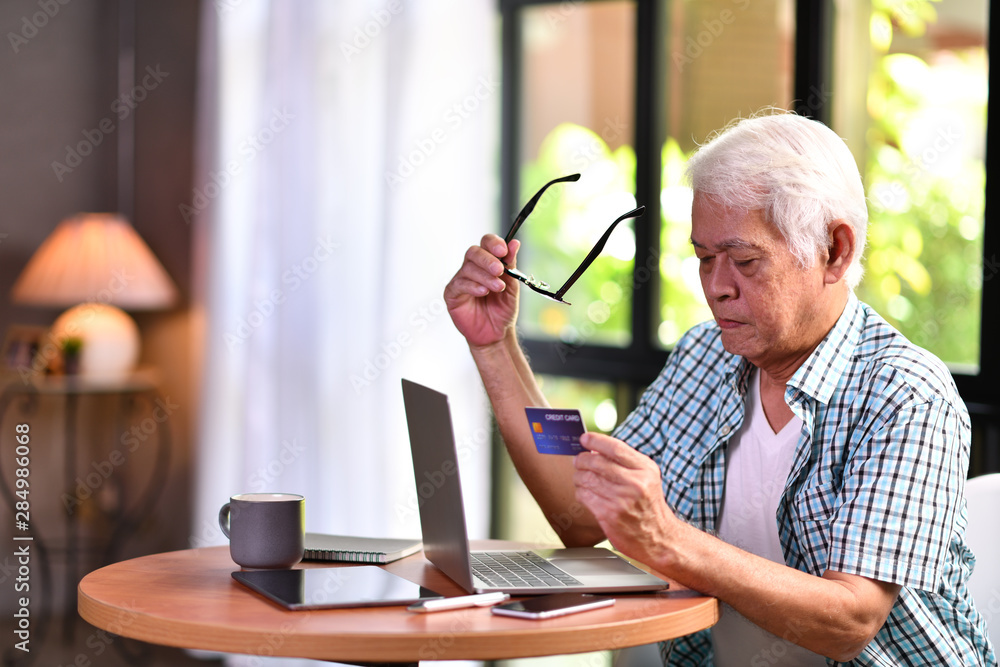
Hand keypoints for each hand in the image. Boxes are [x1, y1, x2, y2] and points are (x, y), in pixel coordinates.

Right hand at [444, 234, 520, 347]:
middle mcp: (472, 268)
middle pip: (474, 252)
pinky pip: (459, 284)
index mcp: (487, 263)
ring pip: (468, 268)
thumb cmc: (502, 310)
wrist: (496, 334)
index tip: (504, 250)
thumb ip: (511, 265)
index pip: (486, 243)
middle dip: (488, 259)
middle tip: (499, 270)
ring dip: (484, 276)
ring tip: (497, 287)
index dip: (493, 243)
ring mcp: (460, 280)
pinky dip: (472, 286)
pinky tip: (483, 292)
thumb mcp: (512, 287)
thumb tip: (515, 243)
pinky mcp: (452, 294)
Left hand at [572, 432, 675, 564]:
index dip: (596, 441)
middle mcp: (635, 483)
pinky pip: (584, 496)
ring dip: (578, 476)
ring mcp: (621, 500)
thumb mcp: (645, 477)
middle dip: (582, 459)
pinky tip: (585, 492)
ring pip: (587, 479)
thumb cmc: (648, 504)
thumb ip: (624, 461)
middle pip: (596, 462)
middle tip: (578, 460)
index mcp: (645, 469)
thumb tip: (596, 449)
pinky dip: (580, 492)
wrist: (657, 536)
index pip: (616, 448)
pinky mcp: (609, 515)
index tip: (585, 438)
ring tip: (581, 477)